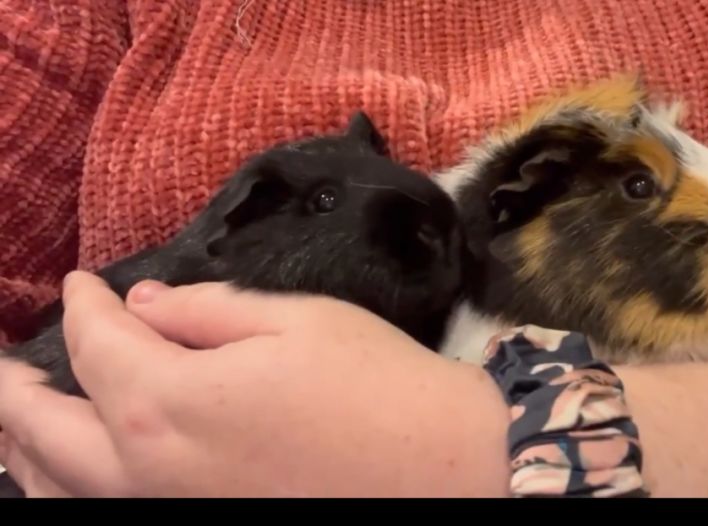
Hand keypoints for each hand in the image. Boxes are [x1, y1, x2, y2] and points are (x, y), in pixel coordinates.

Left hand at [0, 271, 511, 496]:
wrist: (444, 473)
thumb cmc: (378, 388)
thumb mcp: (297, 322)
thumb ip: (205, 312)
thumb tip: (145, 307)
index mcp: (167, 402)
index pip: (96, 343)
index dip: (84, 304)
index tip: (84, 282)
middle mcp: (143, 473)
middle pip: (42, 426)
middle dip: (17, 386)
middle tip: (6, 360)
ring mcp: (162, 515)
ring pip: (54, 487)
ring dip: (24, 447)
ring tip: (16, 418)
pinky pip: (95, 514)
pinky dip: (63, 491)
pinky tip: (64, 477)